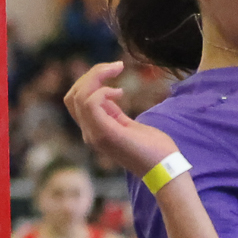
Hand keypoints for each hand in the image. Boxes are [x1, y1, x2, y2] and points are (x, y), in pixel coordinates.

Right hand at [64, 61, 180, 178]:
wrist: (165, 170)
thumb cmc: (153, 149)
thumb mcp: (129, 125)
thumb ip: (114, 113)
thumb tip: (107, 95)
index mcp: (94, 131)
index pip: (75, 101)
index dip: (89, 82)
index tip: (114, 74)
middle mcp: (90, 133)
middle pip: (72, 96)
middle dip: (91, 75)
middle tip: (116, 67)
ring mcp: (95, 135)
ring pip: (78, 96)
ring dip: (96, 76)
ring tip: (117, 70)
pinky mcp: (105, 134)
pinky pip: (90, 103)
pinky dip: (102, 91)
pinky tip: (120, 92)